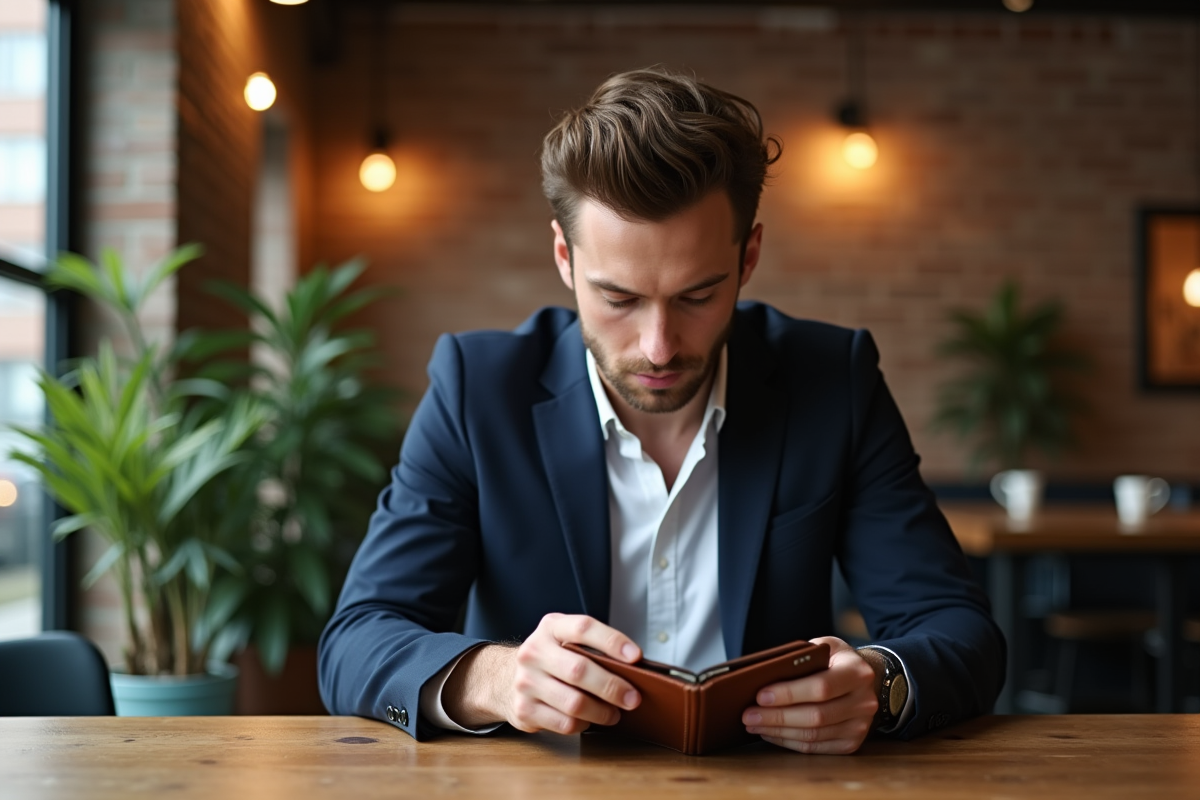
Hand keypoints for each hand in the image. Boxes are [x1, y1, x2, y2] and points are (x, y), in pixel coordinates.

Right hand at [444, 613, 641, 733]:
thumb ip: (591, 647)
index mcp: (551, 628)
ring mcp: (526, 682)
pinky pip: (564, 723)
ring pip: (573, 703)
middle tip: (633, 698)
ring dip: (602, 712)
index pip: (583, 627)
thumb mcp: (564, 639)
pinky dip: (584, 724)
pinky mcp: (524, 710)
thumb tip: (632, 671)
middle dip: (613, 687)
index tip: (636, 656)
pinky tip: (590, 720)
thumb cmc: (549, 658)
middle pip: (579, 670)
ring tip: (616, 713)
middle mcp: (534, 652)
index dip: (612, 641)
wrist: (504, 677)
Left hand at [741, 636, 878, 753]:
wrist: (867, 679)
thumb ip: (801, 657)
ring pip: (813, 735)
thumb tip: (763, 675)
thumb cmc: (836, 661)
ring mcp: (860, 726)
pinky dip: (789, 742)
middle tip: (748, 715)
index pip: (821, 687)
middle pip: (815, 716)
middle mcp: (864, 701)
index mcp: (856, 672)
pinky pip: (815, 748)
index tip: (759, 696)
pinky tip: (770, 733)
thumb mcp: (824, 647)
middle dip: (777, 717)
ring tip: (753, 724)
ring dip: (778, 732)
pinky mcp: (852, 743)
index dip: (788, 693)